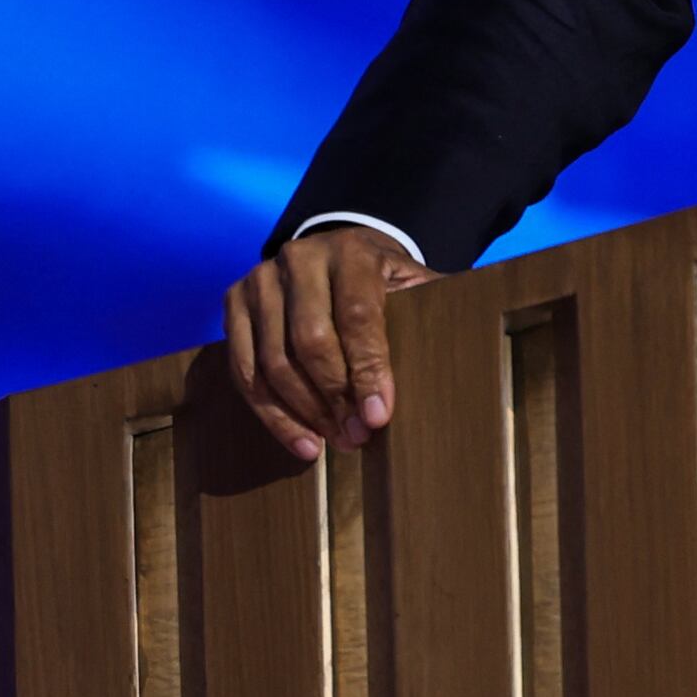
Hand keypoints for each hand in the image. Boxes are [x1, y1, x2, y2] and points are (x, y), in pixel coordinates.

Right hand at [224, 225, 432, 462]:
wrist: (336, 253)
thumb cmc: (386, 281)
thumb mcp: (415, 284)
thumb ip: (433, 309)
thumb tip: (463, 352)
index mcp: (351, 253)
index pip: (358, 317)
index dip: (368, 370)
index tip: (378, 416)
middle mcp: (298, 259)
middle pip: (309, 341)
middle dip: (335, 397)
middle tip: (358, 436)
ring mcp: (259, 280)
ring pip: (272, 360)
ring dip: (305, 412)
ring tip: (337, 443)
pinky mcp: (232, 304)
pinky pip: (243, 370)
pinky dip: (272, 413)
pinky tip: (303, 441)